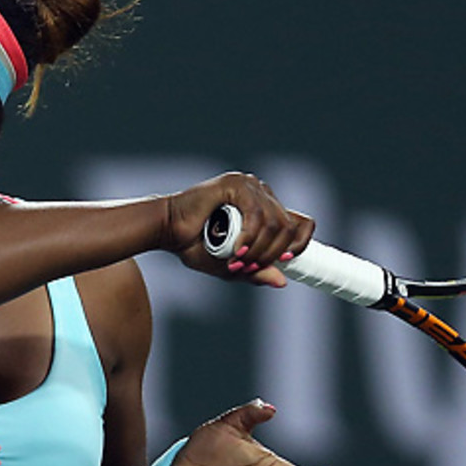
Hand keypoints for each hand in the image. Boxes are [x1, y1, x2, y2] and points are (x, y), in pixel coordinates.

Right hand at [162, 172, 314, 286]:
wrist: (166, 231)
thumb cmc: (194, 246)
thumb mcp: (232, 266)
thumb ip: (257, 271)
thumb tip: (283, 281)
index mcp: (264, 208)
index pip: (299, 222)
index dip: (298, 245)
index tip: (283, 262)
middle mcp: (261, 193)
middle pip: (289, 225)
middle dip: (272, 254)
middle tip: (249, 267)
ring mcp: (249, 186)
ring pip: (275, 222)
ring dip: (259, 249)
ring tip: (237, 260)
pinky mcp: (235, 184)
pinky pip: (256, 214)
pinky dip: (250, 237)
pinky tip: (236, 248)